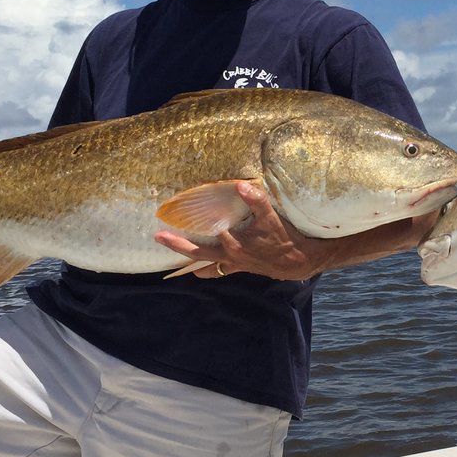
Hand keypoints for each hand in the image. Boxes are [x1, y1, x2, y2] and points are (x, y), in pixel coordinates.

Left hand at [154, 181, 328, 280]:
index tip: (179, 208)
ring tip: (173, 259)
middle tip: (158, 236)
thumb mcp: (271, 218)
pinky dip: (207, 270)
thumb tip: (240, 185)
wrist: (297, 261)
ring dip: (190, 261)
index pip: (208, 229)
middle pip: (197, 252)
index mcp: (233, 243)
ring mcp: (233, 263)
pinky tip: (198, 271)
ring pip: (206, 265)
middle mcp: (229, 255)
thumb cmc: (283, 237)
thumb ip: (256, 201)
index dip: (195, 218)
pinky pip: (219, 271)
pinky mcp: (240, 267)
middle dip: (177, 244)